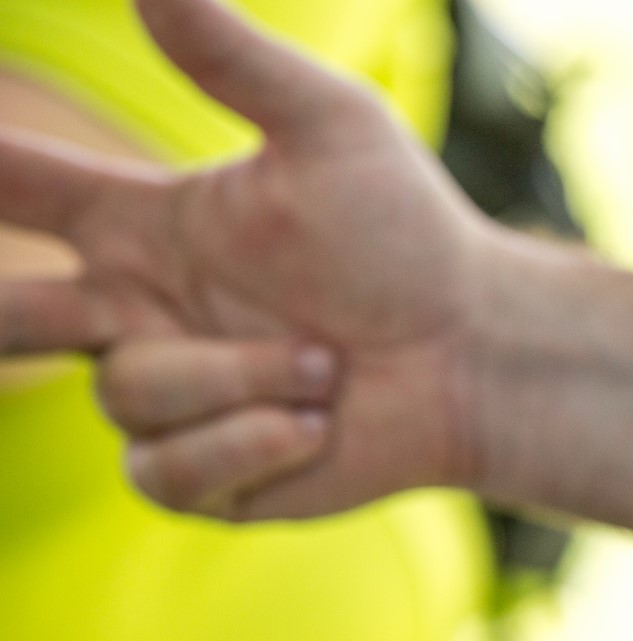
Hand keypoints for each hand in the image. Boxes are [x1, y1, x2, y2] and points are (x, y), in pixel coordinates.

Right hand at [0, 0, 490, 518]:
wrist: (476, 354)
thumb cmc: (409, 236)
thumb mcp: (329, 130)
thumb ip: (233, 62)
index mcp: (143, 225)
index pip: (24, 190)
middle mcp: (136, 313)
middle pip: (8, 316)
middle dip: (7, 312)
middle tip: (76, 301)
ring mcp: (166, 398)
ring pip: (129, 392)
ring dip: (243, 377)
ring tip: (327, 363)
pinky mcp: (201, 476)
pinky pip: (166, 470)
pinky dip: (247, 444)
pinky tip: (315, 424)